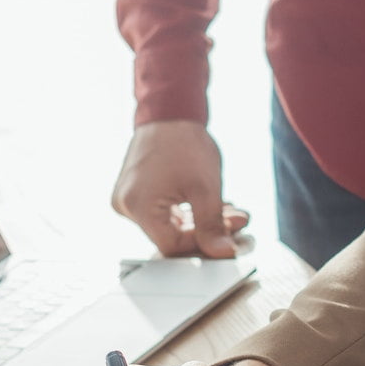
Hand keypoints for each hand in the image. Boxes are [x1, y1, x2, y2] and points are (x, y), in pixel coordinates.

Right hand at [112, 120, 248, 256]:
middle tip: (239, 222)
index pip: (171, 246)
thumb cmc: (184, 143)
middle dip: (209, 231)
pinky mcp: (136, 194)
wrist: (169, 112)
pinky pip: (164, 213)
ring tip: (232, 212)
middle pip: (171, 237)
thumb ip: (213, 225)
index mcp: (137, 207)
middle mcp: (125, 207)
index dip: (203, 245)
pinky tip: (215, 207)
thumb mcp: (205, 188)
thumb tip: (223, 253)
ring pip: (171, 226)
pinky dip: (190, 212)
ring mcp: (128, 200)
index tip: (230, 237)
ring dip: (203, 222)